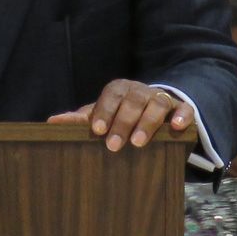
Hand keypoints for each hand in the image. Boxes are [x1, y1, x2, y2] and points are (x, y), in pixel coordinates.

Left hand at [46, 78, 189, 150]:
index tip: (97, 130)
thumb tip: (51, 123)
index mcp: (119, 90)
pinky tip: (175, 128)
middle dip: (123, 122)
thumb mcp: (102, 115)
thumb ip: (81, 119)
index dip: (104, 112)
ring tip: (138, 143)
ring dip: (147, 122)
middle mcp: (140, 91)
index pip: (111, 96)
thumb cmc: (121, 114)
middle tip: (114, 145)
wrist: (153, 109)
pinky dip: (181, 116)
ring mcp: (162, 98)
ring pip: (156, 104)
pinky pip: (184, 109)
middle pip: (132, 101)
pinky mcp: (181, 108)